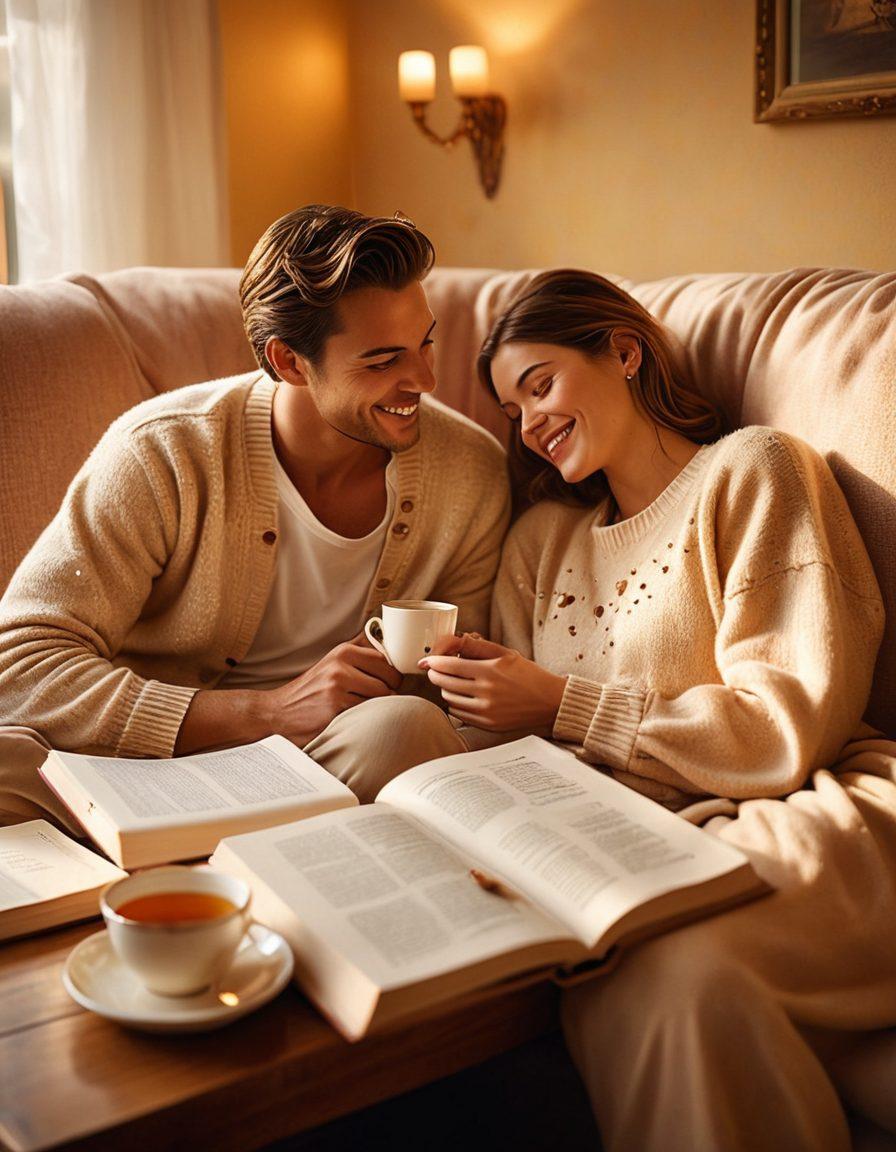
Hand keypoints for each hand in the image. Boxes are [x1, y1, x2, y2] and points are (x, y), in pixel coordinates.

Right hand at [263, 632, 402, 745]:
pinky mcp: (335, 707)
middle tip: (379, 701)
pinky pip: (368, 712)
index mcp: (343, 651)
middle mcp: (340, 664)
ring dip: (379, 707)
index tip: (388, 685)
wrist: (277, 713)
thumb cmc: (311, 692)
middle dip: (391, 692)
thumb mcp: (332, 665)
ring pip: (382, 697)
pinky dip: (366, 719)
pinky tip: (353, 720)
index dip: (392, 675)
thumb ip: (360, 658)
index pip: (386, 660)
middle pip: (389, 678)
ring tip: (364, 711)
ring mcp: (337, 685)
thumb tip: (394, 653)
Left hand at [420, 633, 566, 731]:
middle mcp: (486, 693)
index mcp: (490, 671)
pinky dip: (455, 704)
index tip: (428, 660)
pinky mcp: (487, 725)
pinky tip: (461, 697)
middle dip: (435, 674)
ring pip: (449, 700)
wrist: (550, 703)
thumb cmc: (528, 675)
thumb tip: (454, 641)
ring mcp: (485, 712)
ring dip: (444, 689)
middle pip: (445, 683)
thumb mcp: (506, 653)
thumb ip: (478, 647)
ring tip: (450, 682)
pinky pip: (458, 714)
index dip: (434, 662)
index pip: (450, 665)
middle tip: (435, 670)